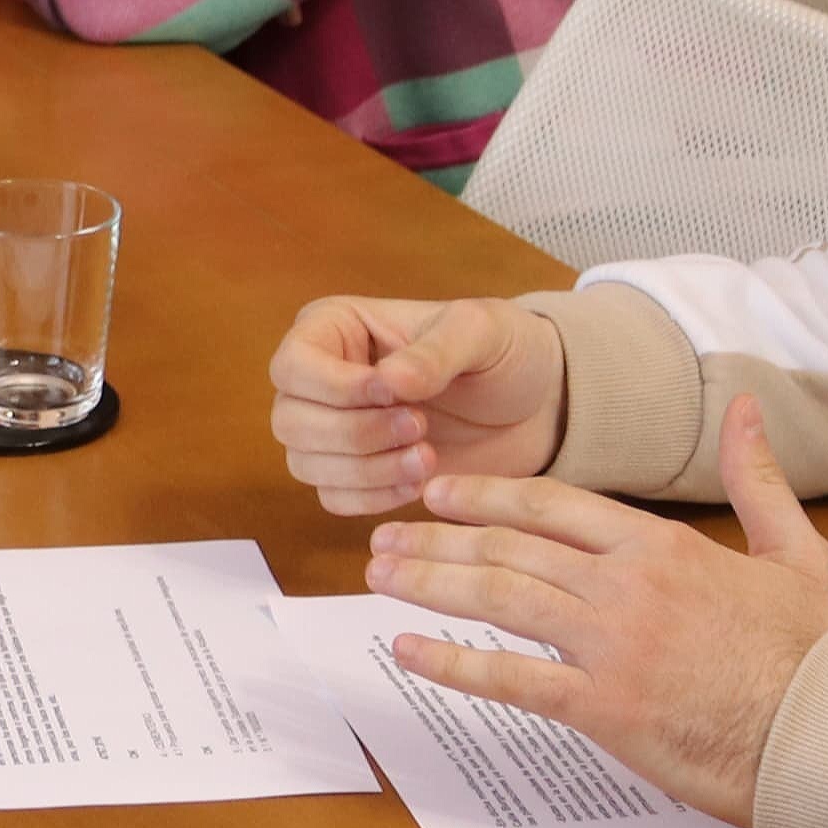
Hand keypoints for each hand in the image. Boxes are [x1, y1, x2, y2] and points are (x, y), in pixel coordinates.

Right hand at [270, 293, 569, 512]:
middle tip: (420, 428)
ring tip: (428, 458)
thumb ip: (435, 352)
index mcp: (334, 328)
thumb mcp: (480, 332)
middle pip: (291, 421)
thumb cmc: (503, 351)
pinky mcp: (354, 474)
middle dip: (357, 434)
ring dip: (366, 471)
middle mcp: (320, 379)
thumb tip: (390, 381)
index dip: (336, 389)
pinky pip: (332, 498)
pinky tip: (418, 482)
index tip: (396, 395)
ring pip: (305, 464)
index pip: (294, 366)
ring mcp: (332, 429)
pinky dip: (372, 499)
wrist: (536, 406)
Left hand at [361, 396, 827, 826]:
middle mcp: (625, 587)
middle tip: (387, 534)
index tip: (439, 491)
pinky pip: (509, 679)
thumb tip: (747, 407)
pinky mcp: (604, 708)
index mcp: (661, 546)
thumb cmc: (810, 656)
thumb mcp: (794, 552)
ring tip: (379, 576)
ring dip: (429, 583)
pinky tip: (408, 649)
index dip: (486, 495)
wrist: (826, 737)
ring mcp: (610, 646)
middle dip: (437, 537)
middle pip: (509, 548)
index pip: (552, 504)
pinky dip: (451, 662)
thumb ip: (759, 479)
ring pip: (498, 600)